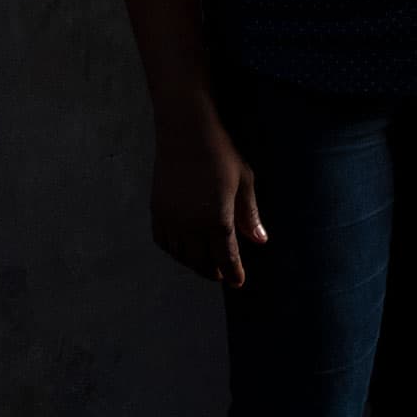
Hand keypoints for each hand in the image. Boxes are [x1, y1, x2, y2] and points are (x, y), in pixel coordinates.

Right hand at [150, 111, 266, 286]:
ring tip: (206, 264)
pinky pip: (164, 242)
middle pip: (202, 262)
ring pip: (182, 256)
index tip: (238, 282)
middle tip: (223, 274)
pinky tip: (184, 249)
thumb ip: (250, 215)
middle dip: (214, 271)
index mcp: (217, 220)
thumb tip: (259, 241)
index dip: (233, 273)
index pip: (226, 258)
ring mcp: (171, 221)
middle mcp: (191, 226)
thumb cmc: (221, 155)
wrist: (185, 133)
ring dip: (194, 263)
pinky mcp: (157, 213)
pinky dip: (175, 251)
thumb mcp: (244, 183)